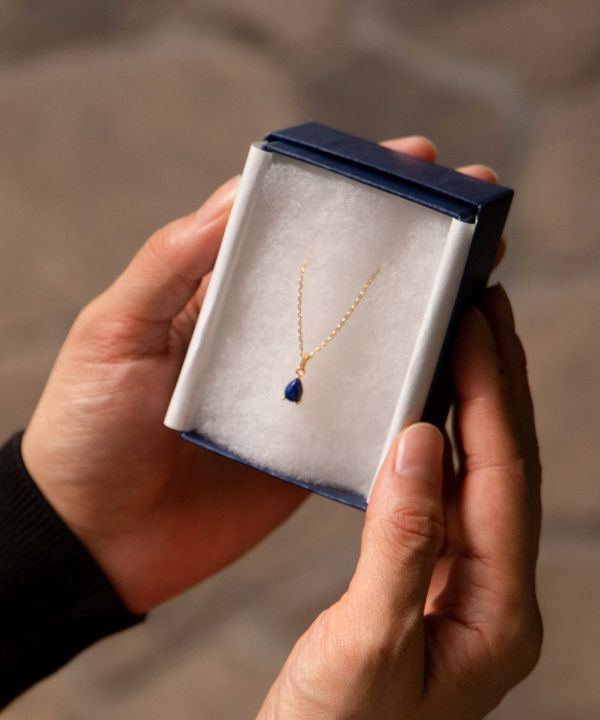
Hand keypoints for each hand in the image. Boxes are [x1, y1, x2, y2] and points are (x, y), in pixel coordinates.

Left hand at [21, 136, 445, 614]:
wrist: (96, 537)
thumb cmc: (87, 426)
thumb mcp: (112, 330)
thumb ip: (171, 263)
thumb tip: (238, 196)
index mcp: (221, 295)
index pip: (291, 224)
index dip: (349, 186)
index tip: (411, 160)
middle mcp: (266, 336)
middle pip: (344, 275)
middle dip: (407, 235)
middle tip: (469, 203)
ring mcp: (295, 392)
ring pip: (367, 339)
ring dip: (422, 305)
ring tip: (484, 267)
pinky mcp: (310, 448)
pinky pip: (368, 414)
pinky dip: (410, 389)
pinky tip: (457, 360)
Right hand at [258, 285, 541, 718]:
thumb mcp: (367, 644)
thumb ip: (400, 543)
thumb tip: (419, 442)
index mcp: (499, 611)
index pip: (504, 477)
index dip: (489, 394)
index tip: (475, 324)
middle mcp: (496, 594)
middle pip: (508, 467)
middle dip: (499, 382)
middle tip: (488, 307)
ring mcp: (468, 588)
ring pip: (483, 476)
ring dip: (476, 404)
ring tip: (466, 340)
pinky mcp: (434, 582)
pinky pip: (450, 495)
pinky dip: (444, 443)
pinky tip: (430, 412)